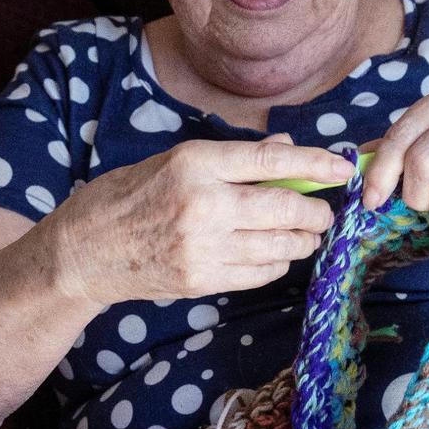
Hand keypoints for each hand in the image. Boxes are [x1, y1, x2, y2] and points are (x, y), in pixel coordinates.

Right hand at [53, 133, 353, 304]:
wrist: (85, 251)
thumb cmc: (129, 195)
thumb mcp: (175, 159)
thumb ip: (234, 157)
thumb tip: (285, 148)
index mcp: (196, 163)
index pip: (272, 160)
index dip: (316, 164)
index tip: (343, 168)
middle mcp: (203, 204)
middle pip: (286, 207)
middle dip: (316, 211)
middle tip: (323, 212)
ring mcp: (203, 246)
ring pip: (280, 245)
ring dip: (303, 240)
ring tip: (305, 233)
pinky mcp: (202, 280)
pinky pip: (261, 273)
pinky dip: (277, 264)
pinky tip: (274, 255)